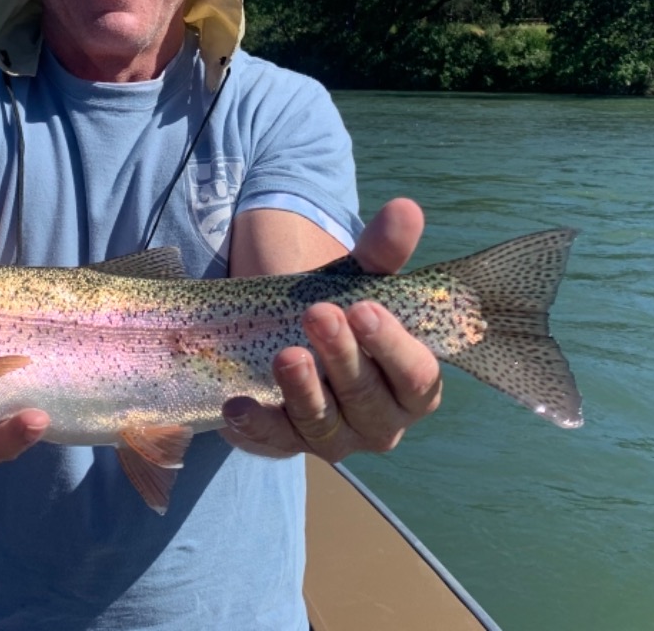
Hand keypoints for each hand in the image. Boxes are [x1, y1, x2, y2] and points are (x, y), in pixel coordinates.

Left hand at [221, 198, 441, 461]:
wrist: (289, 326)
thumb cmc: (342, 307)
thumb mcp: (360, 278)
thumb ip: (383, 251)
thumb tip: (406, 209)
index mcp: (413, 384)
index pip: (416, 376)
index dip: (393, 346)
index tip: (364, 308)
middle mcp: (380, 421)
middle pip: (368, 401)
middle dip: (343, 358)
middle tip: (317, 315)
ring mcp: (333, 437)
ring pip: (323, 426)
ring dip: (303, 391)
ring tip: (285, 355)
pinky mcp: (286, 442)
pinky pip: (273, 444)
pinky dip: (256, 427)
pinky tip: (236, 405)